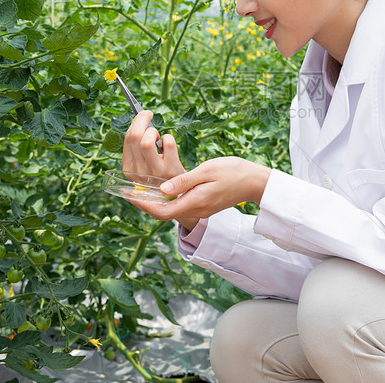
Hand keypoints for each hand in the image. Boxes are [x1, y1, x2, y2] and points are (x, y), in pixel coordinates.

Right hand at [122, 110, 184, 180]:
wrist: (179, 193)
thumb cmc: (161, 175)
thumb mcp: (144, 166)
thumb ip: (139, 149)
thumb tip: (140, 121)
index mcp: (128, 169)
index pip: (127, 139)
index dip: (135, 123)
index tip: (143, 115)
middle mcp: (138, 172)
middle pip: (134, 136)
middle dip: (142, 119)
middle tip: (149, 114)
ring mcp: (154, 172)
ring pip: (147, 141)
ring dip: (154, 132)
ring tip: (159, 137)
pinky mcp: (170, 170)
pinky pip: (168, 143)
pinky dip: (169, 138)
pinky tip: (169, 145)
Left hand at [130, 157, 270, 227]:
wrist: (255, 181)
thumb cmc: (233, 172)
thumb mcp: (207, 171)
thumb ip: (184, 181)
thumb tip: (162, 189)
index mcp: (195, 202)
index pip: (162, 211)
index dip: (144, 205)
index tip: (130, 195)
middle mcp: (196, 209)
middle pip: (164, 212)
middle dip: (145, 203)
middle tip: (129, 190)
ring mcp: (200, 209)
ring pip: (171, 208)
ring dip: (155, 200)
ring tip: (141, 186)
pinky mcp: (203, 204)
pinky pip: (180, 204)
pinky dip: (167, 197)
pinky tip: (161, 185)